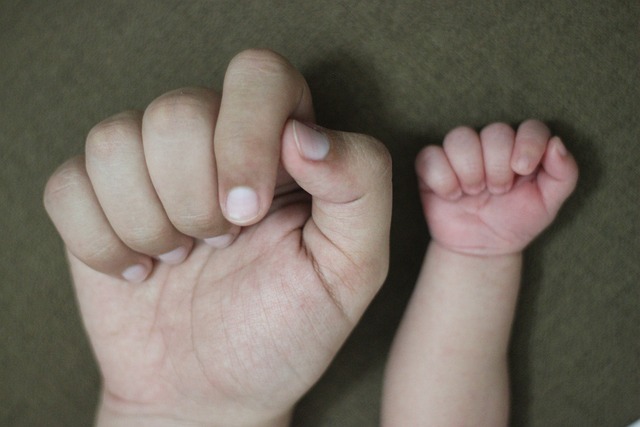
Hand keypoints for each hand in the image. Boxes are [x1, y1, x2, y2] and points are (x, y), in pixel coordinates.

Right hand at [44, 50, 391, 426]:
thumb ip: (360, 185)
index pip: (257, 74)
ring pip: (114, 141)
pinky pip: (69, 187)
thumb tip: (304, 133)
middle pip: (177, 110)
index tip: (248, 215)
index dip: (245, 137)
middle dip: (195, 200)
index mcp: (281, 141)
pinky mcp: (94, 198)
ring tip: (183, 259)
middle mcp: (213, 139)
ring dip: (150, 224)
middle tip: (220, 246)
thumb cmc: (287, 328)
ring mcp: (148, 166)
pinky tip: (139, 270)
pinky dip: (102, 244)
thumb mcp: (350, 268)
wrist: (213, 390)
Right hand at [416, 120, 577, 255]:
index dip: (528, 144)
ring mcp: (458, 154)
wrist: (482, 248)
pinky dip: (442, 178)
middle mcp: (489, 145)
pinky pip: (429, 156)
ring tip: (474, 193)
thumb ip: (564, 174)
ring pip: (460, 137)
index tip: (523, 170)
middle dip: (498, 166)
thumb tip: (556, 144)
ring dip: (470, 170)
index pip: (530, 127)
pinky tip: (452, 196)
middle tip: (498, 191)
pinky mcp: (431, 167)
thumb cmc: (516, 221)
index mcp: (521, 148)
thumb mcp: (548, 203)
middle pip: (494, 132)